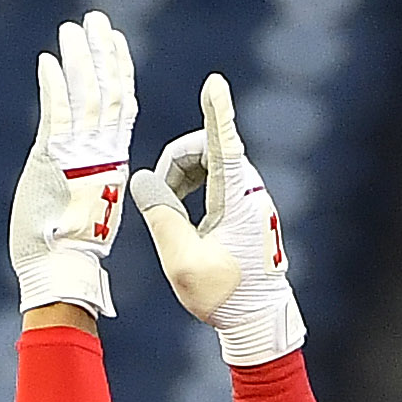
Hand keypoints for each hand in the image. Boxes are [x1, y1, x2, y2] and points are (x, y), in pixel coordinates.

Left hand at [7, 11, 136, 318]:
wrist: (61, 270)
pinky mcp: (55, 159)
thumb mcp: (78, 201)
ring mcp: (81, 154)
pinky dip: (54, 84)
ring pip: (89, 94)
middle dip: (102, 52)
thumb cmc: (66, 249)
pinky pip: (58, 112)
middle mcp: (102, 153)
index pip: (122, 106)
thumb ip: (76, 172)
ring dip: (80, 58)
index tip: (116, 42)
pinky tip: (48, 60)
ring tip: (72, 29)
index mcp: (112, 162)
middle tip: (95, 21)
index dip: (119, 71)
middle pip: (109, 91)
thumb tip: (65, 160)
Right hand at [129, 74, 303, 367]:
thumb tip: (142, 179)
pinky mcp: (247, 204)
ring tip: (168, 213)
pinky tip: (182, 214)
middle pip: (205, 149)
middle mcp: (249, 190)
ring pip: (208, 162)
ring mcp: (251, 195)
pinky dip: (191, 186)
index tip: (214, 83)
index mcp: (237, 200)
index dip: (217, 113)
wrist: (258, 318)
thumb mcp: (182, 263)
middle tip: (158, 204)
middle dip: (173, 166)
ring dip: (180, 178)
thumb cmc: (223, 296)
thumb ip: (161, 217)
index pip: (224, 146)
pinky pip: (215, 176)